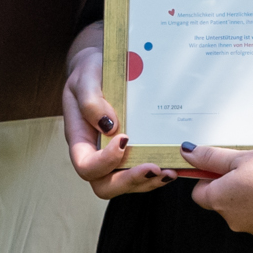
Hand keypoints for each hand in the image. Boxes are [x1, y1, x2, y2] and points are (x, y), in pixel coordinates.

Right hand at [62, 43, 171, 201]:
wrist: (101, 67)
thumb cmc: (90, 73)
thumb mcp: (84, 78)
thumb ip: (90, 101)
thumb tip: (109, 126)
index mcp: (80, 139)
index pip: (86, 166)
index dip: (105, 162)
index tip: (124, 139)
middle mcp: (96, 154)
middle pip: (105, 185)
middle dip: (130, 181)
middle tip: (154, 168)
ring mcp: (115, 156)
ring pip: (126, 184)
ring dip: (148, 182)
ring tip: (169, 170)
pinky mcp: (132, 152)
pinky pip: (141, 173)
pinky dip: (157, 174)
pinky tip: (172, 164)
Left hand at [182, 145, 252, 236]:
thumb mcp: (243, 157)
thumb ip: (212, 157)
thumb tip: (188, 153)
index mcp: (220, 200)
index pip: (198, 192)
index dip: (208, 176)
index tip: (222, 164)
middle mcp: (231, 218)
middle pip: (219, 200)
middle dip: (229, 184)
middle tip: (249, 166)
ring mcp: (251, 226)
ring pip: (239, 206)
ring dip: (247, 192)